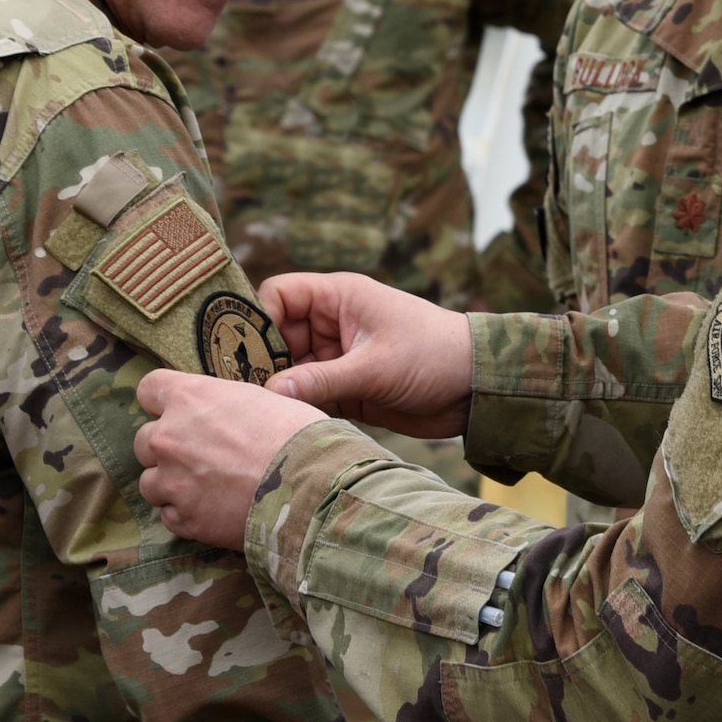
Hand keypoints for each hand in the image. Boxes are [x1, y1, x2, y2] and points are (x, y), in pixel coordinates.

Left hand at [134, 371, 323, 545]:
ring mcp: (172, 481)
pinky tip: (215, 510)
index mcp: (189, 397)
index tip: (177, 411)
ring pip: (150, 482)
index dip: (162, 401)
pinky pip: (169, 515)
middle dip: (167, 448)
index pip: (148, 389)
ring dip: (172, 484)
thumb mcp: (262, 399)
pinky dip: (186, 513)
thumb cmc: (297, 435)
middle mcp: (169, 436)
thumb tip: (224, 415)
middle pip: (143, 440)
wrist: (310, 487)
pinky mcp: (183, 519)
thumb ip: (225, 406)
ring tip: (208, 488)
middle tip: (201, 455)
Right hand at [260, 271, 473, 437]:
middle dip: (261, 362)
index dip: (258, 319)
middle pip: (276, 336)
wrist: (478, 388)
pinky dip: (297, 409)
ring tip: (260, 415)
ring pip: (289, 370)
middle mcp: (332, 325)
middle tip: (242, 393)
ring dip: (278, 391)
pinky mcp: (346, 390)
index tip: (245, 353)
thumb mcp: (375, 367)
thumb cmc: (434, 356)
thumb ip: (320, 379)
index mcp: (339, 299)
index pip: (279, 294)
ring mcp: (337, 358)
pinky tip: (285, 426)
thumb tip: (268, 392)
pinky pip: (308, 396)